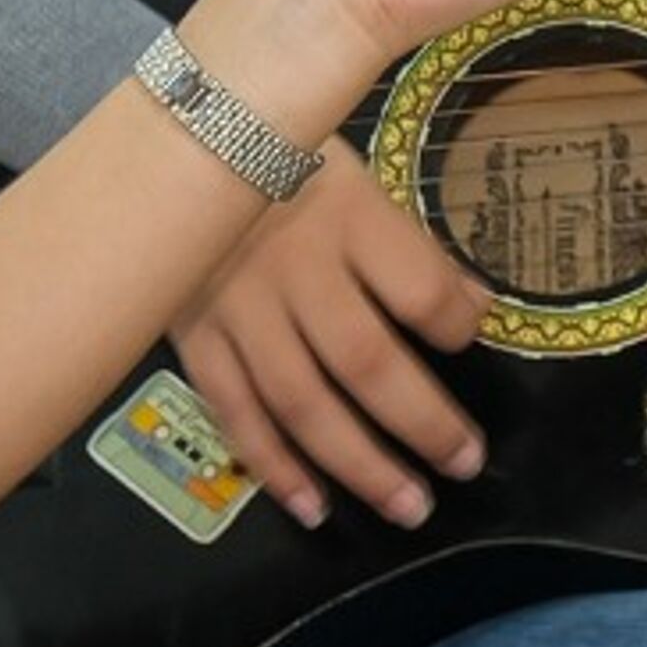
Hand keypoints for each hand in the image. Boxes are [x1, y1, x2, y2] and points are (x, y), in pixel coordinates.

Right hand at [170, 145, 495, 530]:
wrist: (172, 140)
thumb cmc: (280, 151)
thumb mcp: (354, 174)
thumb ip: (407, 245)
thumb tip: (474, 307)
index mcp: (345, 213)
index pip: (416, 287)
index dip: (455, 323)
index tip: (472, 337)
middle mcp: (293, 266)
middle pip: (365, 362)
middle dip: (422, 423)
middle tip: (465, 463)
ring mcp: (237, 307)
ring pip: (301, 402)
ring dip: (358, 465)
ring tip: (408, 507)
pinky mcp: (193, 335)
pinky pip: (235, 411)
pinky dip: (272, 465)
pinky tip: (312, 506)